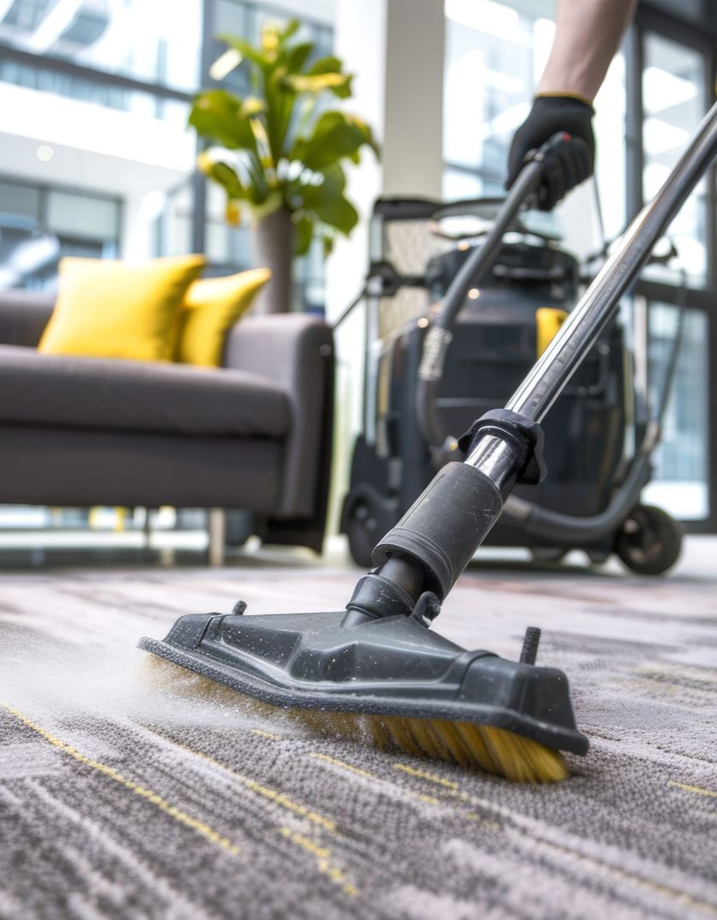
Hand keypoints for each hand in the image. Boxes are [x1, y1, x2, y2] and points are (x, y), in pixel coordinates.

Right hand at [506, 95, 594, 209]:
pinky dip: (578, 152)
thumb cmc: (536, 126)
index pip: (539, 206)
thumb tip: (507, 188)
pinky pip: (584, 171)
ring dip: (566, 157)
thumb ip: (515, 164)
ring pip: (572, 182)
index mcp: (532, 185)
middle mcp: (550, 187)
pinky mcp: (584, 171)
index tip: (539, 184)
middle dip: (553, 171)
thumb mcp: (521, 141)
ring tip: (560, 139)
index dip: (541, 200)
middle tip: (547, 148)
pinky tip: (573, 141)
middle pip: (557, 197)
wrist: (560, 108)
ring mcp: (569, 181)